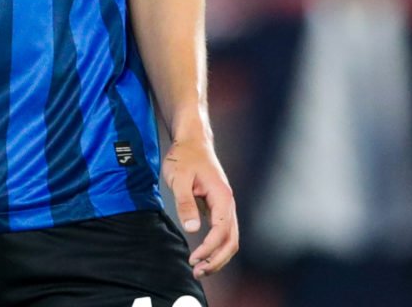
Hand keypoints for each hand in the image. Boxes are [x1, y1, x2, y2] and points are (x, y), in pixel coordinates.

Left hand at [162, 135, 238, 277]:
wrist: (192, 140)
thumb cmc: (185, 156)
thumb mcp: (179, 178)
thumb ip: (185, 203)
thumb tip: (193, 229)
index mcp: (222, 196)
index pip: (222, 230)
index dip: (209, 248)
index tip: (193, 258)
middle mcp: (228, 203)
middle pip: (232, 240)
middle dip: (217, 260)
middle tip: (197, 272)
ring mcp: (225, 206)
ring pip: (230, 238)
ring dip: (217, 257)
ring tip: (199, 269)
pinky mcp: (218, 207)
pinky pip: (223, 233)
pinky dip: (216, 247)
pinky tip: (202, 255)